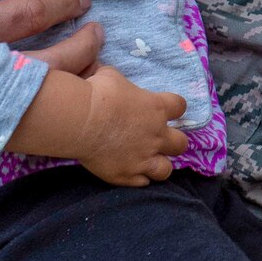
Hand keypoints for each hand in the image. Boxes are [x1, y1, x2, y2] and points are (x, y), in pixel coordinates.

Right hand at [75, 66, 188, 186]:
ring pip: (166, 170)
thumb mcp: (112, 77)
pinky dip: (138, 178)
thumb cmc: (98, 93)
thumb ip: (122, 84)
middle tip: (160, 140)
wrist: (80, 120)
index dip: (175, 108)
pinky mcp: (127, 175)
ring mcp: (143, 158)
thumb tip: (114, 82)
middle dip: (173, 142)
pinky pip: (142, 183)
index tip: (168, 110)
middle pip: (181, 144)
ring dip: (159, 165)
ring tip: (149, 162)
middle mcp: (156, 135)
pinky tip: (130, 172)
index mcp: (157, 108)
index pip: (180, 107)